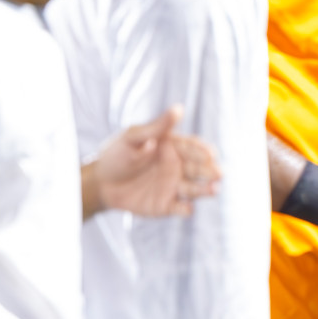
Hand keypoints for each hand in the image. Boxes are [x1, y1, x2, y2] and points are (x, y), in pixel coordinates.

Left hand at [85, 106, 221, 218]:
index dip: (204, 151)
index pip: (194, 148)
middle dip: (211, 171)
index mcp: (173, 147)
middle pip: (199, 169)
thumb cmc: (116, 155)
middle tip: (219, 174)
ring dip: (205, 190)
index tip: (211, 154)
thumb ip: (156, 127)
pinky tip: (188, 208)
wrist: (98, 183)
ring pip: (194, 188)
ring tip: (214, 190)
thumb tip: (178, 108)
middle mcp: (178, 166)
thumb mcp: (133, 137)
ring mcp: (173, 186)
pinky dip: (186, 209)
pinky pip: (180, 208)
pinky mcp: (166, 205)